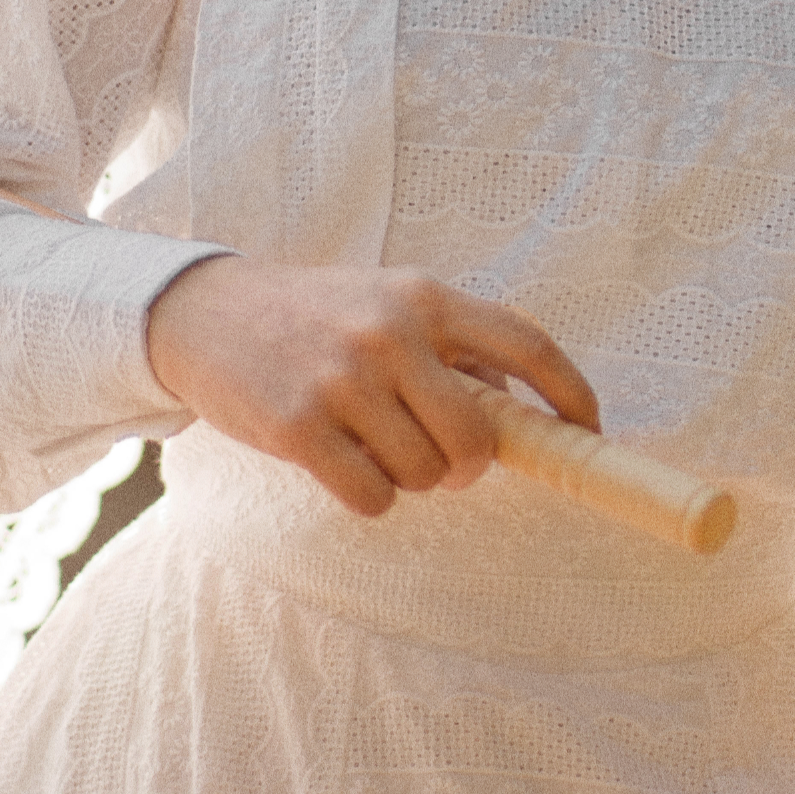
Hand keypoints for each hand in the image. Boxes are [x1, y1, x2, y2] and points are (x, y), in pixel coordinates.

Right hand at [146, 257, 599, 515]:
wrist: (206, 312)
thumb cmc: (315, 314)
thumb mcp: (389, 302)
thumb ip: (454, 347)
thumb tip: (517, 410)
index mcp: (426, 297)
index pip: (528, 344)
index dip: (571, 394)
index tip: (588, 430)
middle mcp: (391, 333)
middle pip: (478, 439)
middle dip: (470, 467)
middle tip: (446, 463)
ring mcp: (343, 379)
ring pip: (425, 474)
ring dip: (410, 478)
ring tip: (372, 445)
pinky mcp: (298, 426)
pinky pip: (373, 497)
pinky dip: (370, 497)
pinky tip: (343, 464)